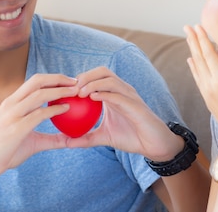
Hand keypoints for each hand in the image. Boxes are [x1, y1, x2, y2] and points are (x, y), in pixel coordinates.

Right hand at [0, 73, 79, 179]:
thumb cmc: (6, 152)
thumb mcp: (32, 141)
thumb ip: (51, 138)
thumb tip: (72, 140)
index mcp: (13, 102)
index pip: (35, 81)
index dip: (54, 78)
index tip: (72, 82)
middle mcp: (11, 103)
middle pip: (37, 80)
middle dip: (59, 78)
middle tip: (76, 83)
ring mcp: (12, 114)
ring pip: (39, 94)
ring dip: (60, 90)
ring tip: (76, 92)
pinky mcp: (15, 128)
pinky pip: (38, 114)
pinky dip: (54, 109)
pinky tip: (66, 109)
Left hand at [65, 67, 183, 161]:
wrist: (153, 145)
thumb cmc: (131, 137)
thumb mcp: (103, 137)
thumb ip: (85, 138)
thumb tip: (65, 143)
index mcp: (115, 94)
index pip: (97, 77)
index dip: (81, 79)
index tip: (66, 90)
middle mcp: (123, 90)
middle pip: (103, 72)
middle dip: (86, 75)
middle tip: (72, 88)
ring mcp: (130, 96)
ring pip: (110, 80)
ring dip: (93, 83)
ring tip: (80, 93)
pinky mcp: (135, 105)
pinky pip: (118, 95)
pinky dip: (105, 94)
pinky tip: (92, 98)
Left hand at [183, 25, 217, 150]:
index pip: (210, 55)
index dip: (204, 40)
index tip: (198, 26)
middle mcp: (211, 84)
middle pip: (200, 58)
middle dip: (194, 41)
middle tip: (187, 26)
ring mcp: (207, 91)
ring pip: (197, 66)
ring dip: (192, 50)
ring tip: (188, 38)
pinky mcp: (207, 97)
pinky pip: (197, 78)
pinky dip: (193, 66)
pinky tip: (190, 60)